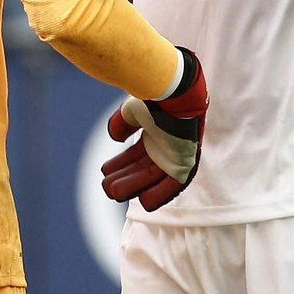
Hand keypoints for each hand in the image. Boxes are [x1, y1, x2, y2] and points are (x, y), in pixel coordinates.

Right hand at [101, 48, 207, 210]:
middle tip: (107, 187)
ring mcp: (176, 154)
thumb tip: (114, 137)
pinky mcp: (187, 161)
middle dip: (124, 179)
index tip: (105, 172)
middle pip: (142, 169)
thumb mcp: (133, 110)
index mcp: (155, 134)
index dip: (120, 165)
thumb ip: (122, 123)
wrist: (174, 91)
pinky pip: (175, 184)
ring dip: (135, 187)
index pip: (136, 155)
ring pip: (153, 178)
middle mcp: (165, 146)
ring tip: (114, 193)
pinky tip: (145, 202)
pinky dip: (161, 194)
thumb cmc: (155, 97)